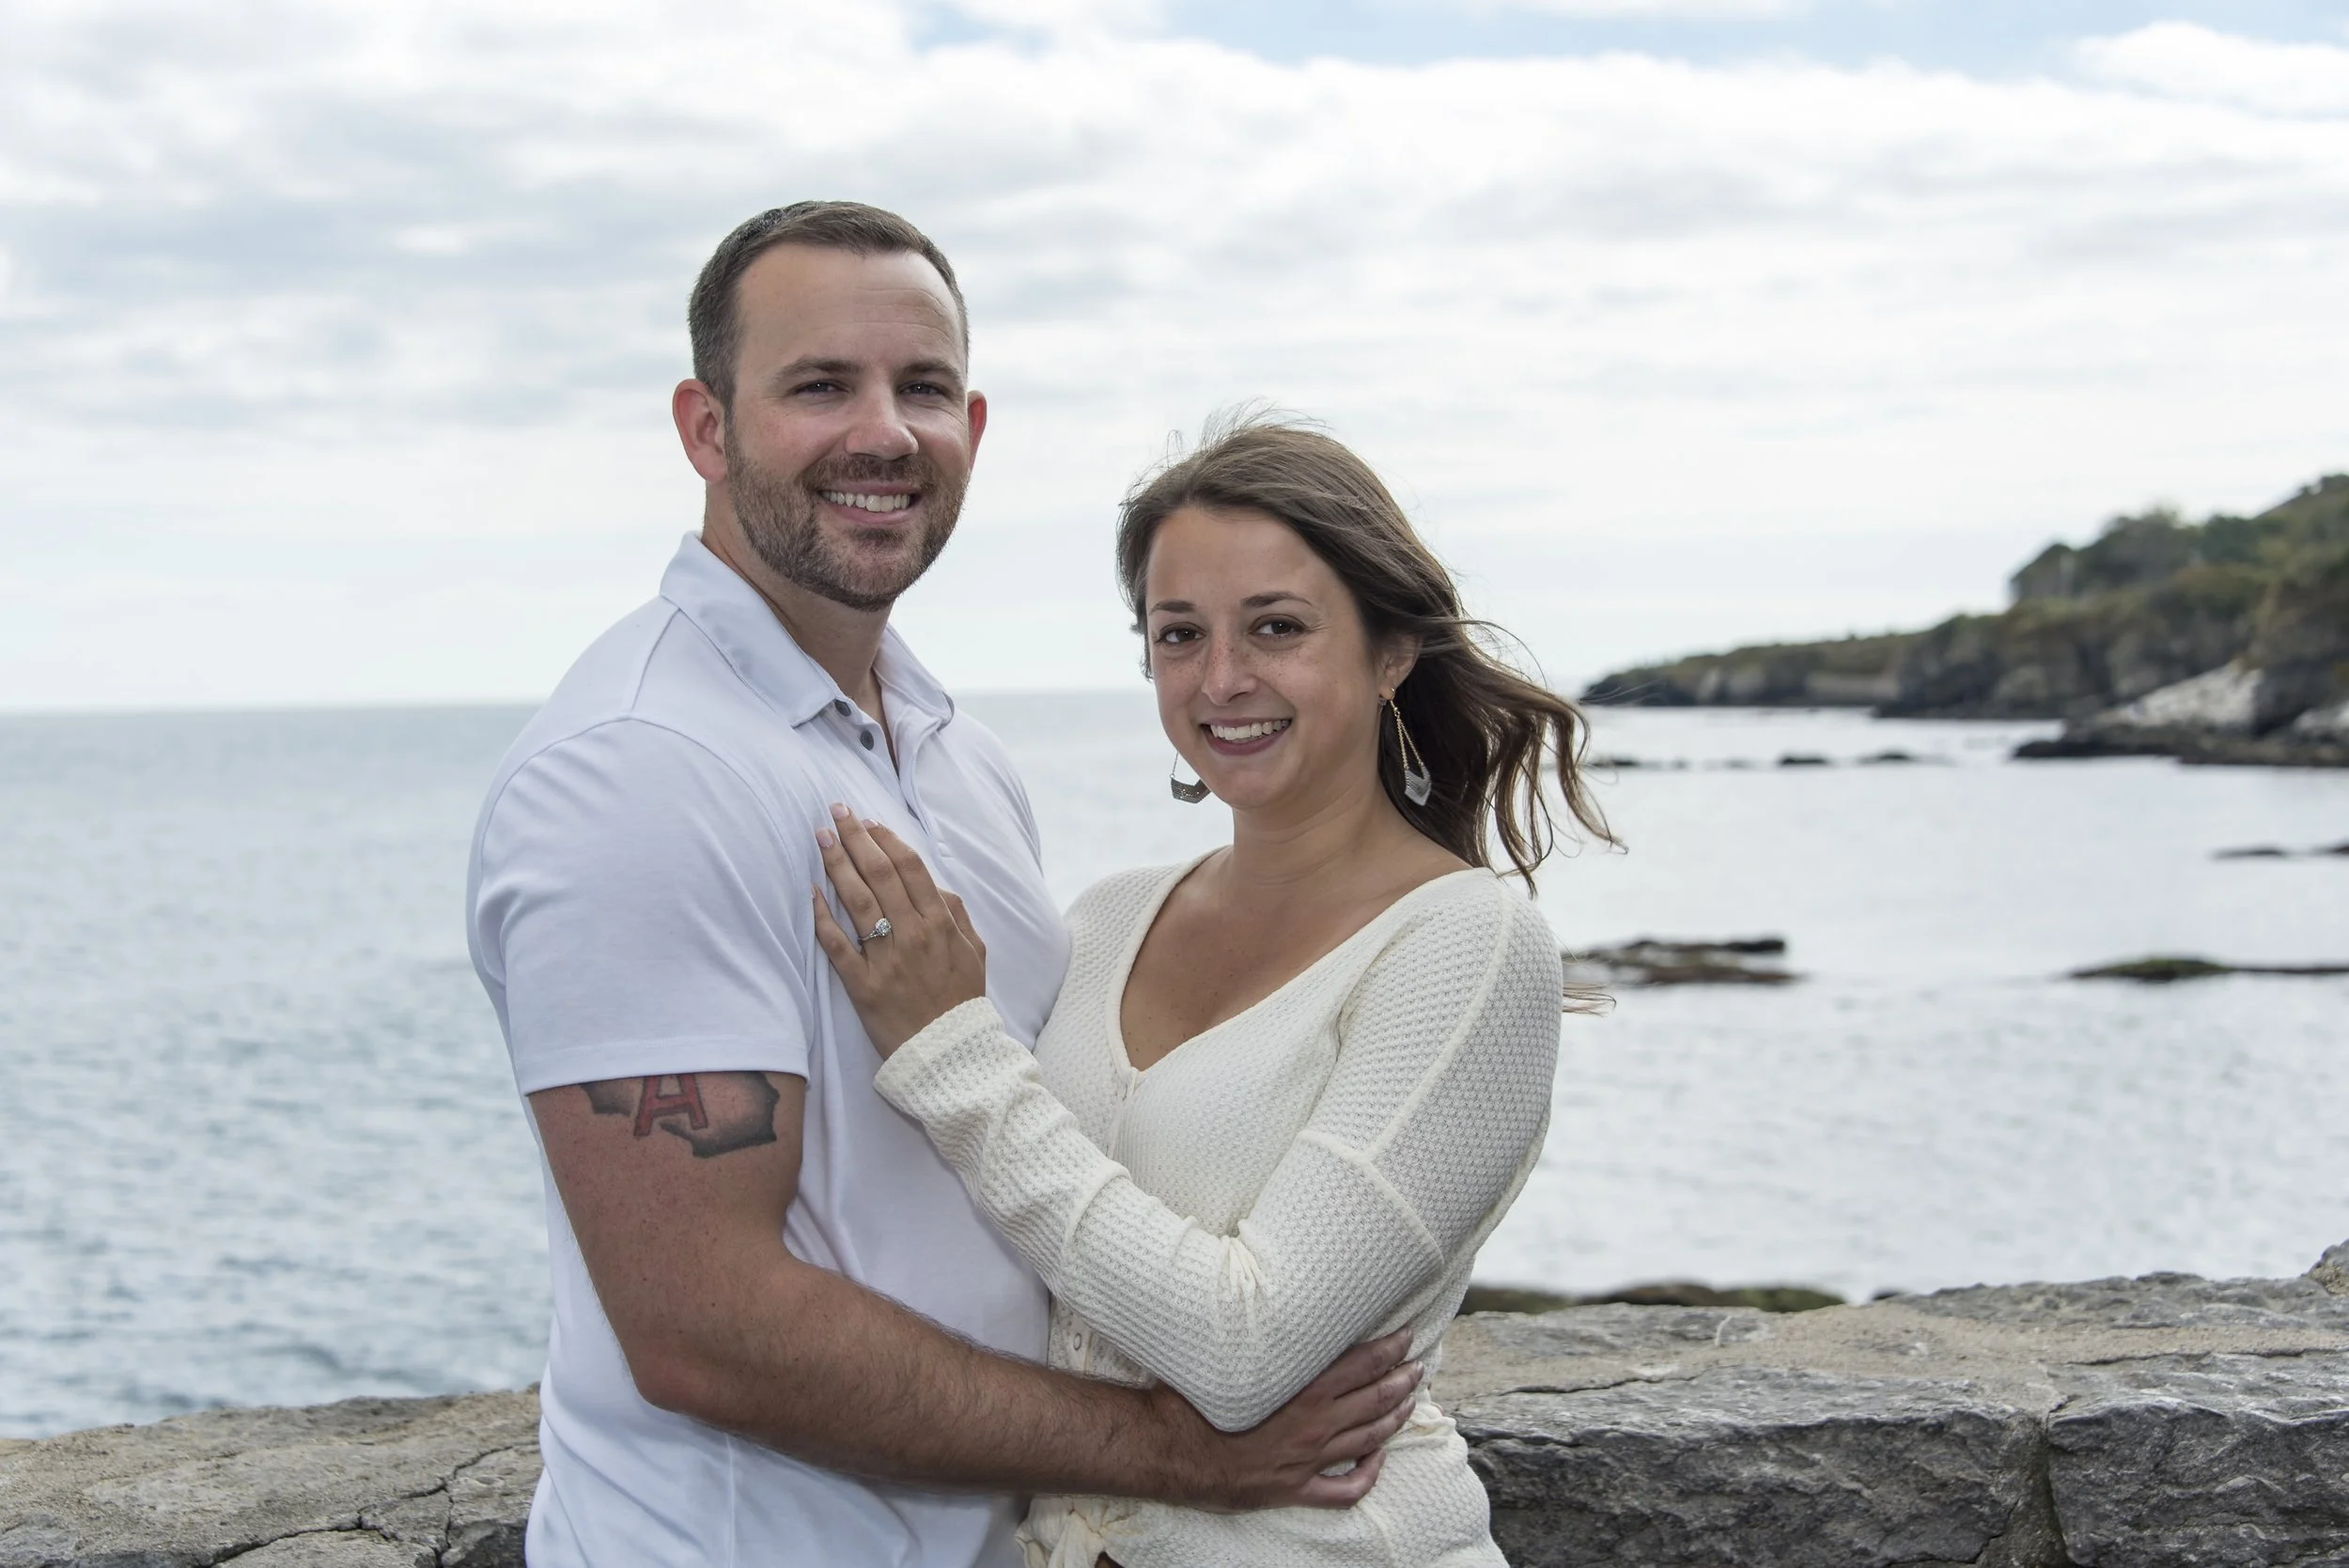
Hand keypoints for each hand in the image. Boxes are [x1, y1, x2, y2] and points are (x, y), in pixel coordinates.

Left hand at [811, 805, 988, 1055]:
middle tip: (837, 813)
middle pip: (880, 875)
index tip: (868, 821)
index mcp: (941, 924)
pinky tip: (810, 892)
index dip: (887, 839)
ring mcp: (887, 960)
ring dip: (837, 864)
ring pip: (858, 901)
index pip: (910, 868)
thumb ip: (957, 915)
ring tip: (821, 838)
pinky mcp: (864, 986)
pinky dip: (822, 917)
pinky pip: (837, 946)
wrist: (951, 1055)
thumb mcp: (975, 953)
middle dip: (857, 838)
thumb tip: (935, 887)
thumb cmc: (960, 1002)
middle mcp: (913, 935)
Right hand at [1158, 1330, 1421, 1510]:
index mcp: (1302, 1391)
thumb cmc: (1196, 1402)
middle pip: (1374, 1399)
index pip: (1361, 1364)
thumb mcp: (1229, 1359)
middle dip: (1402, 1379)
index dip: (1389, 1349)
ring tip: (1410, 1402)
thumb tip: (1262, 1300)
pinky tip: (1378, 1460)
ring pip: (1369, 1439)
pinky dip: (1369, 1474)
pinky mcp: (1296, 1490)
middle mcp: (1314, 1426)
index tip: (1406, 1336)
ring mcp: (1309, 1461)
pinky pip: (1347, 1489)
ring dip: (1395, 1418)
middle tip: (1419, 1365)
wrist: (1175, 1456)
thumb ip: (1256, 1336)